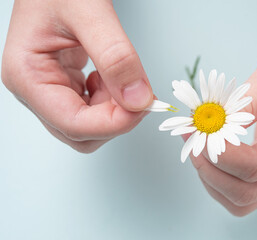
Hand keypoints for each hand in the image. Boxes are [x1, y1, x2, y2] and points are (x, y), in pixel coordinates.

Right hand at [1, 0, 152, 151]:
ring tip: (123, 76)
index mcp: (28, 76)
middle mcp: (35, 89)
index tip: (144, 106)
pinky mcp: (64, 84)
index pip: (74, 124)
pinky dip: (111, 100)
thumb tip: (138, 99)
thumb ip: (116, 57)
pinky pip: (92, 108)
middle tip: (140, 94)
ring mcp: (49, 88)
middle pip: (81, 133)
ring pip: (89, 125)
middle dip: (115, 119)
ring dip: (114, 109)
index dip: (114, 123)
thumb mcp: (90, 13)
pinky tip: (113, 77)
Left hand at [188, 33, 256, 215]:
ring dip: (212, 179)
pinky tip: (208, 152)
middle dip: (210, 170)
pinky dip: (218, 178)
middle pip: (247, 193)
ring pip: (242, 200)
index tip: (198, 132)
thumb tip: (216, 126)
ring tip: (196, 145)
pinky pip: (241, 189)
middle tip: (191, 138)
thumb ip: (250, 101)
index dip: (222, 156)